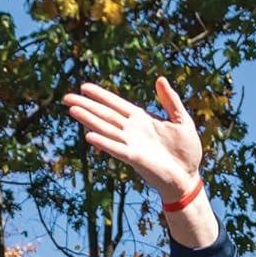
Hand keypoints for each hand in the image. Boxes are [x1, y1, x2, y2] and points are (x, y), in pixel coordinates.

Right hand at [63, 78, 203, 200]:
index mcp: (142, 120)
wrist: (188, 177)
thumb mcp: (181, 119)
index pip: (116, 104)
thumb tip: (160, 79)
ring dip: (89, 120)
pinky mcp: (135, 158)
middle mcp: (132, 131)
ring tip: (72, 110)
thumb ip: (169, 100)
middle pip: (105, 115)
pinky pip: (116, 149)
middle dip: (86, 106)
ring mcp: (132, 145)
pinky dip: (104, 143)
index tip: (84, 87)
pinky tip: (89, 136)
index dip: (101, 96)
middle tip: (66, 97)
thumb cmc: (186, 151)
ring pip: (106, 129)